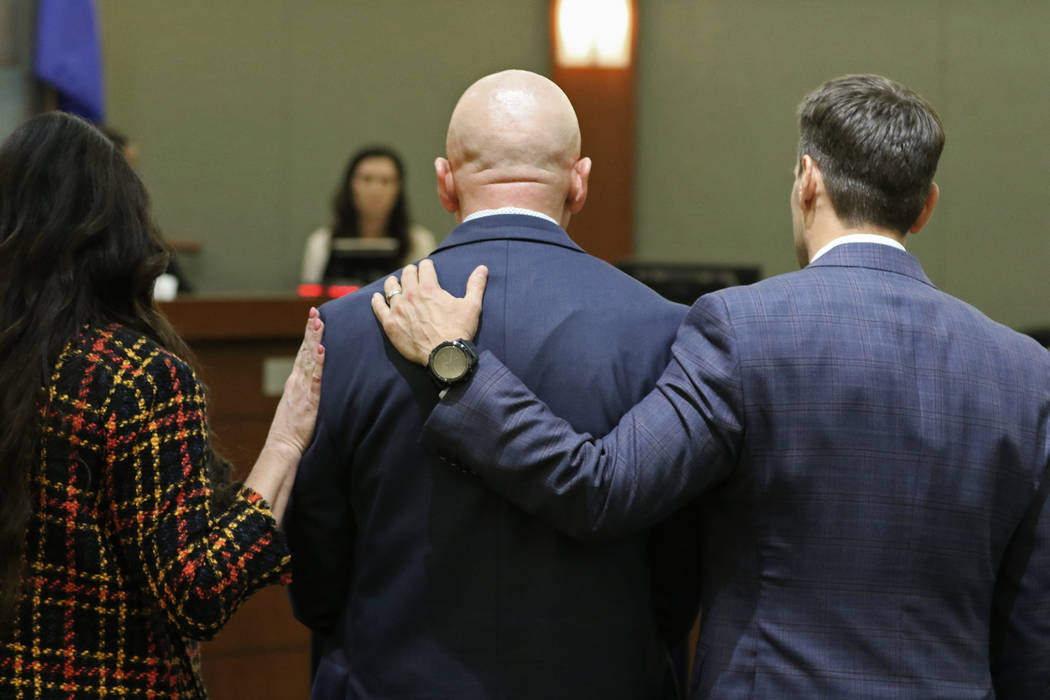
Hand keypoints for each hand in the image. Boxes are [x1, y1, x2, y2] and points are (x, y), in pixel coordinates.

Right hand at [264, 307, 325, 456]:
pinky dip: (318, 365)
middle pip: (305, 351)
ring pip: (309, 361)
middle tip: (316, 312)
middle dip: (311, 331)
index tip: (314, 318)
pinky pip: (315, 380)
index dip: (309, 335)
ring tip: (319, 324)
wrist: (282, 447)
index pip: (303, 353)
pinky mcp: (309, 401)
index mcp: (295, 382)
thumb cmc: (292, 429)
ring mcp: (302, 390)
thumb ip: (307, 389)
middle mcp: (297, 382)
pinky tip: (322, 352)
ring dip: (314, 341)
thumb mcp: (299, 404)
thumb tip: (316, 378)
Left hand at [371, 259, 487, 364]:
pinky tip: (377, 297)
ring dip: (394, 282)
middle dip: (411, 272)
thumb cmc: (459, 331)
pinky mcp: (390, 324)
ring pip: (391, 287)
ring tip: (396, 283)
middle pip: (406, 274)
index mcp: (429, 288)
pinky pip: (378, 307)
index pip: (425, 267)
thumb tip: (483, 268)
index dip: (427, 266)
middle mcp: (411, 295)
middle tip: (413, 275)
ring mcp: (398, 309)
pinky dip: (377, 300)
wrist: (445, 356)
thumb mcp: (472, 306)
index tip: (428, 268)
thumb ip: (475, 285)